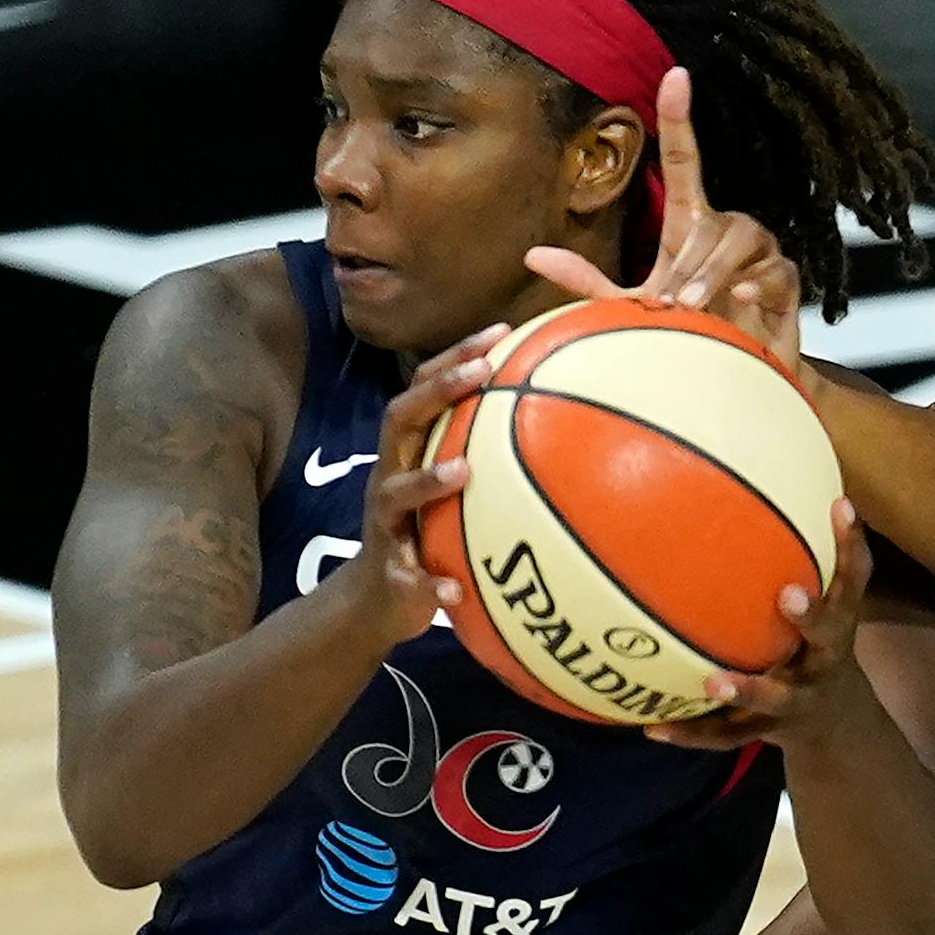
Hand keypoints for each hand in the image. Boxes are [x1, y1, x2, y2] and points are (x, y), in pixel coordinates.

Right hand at [344, 321, 508, 652]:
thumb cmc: (426, 533)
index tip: (501, 333)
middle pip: (399, 420)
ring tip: (463, 470)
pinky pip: (407, 578)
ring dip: (426, 479)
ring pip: (393, 494)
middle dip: (438, 390)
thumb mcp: (452, 490)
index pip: (424, 390)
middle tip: (482, 373)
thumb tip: (559, 424)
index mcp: (408, 454)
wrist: (374, 601)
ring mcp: (385, 525)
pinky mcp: (390, 575)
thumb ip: (487, 455)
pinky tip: (456, 592)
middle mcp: (389, 478)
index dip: (456, 358)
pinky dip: (431, 585)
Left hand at [525, 67, 804, 372]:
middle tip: (668, 304)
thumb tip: (531, 252)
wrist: (734, 379)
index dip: (679, 119)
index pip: (683, 161)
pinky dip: (755, 283)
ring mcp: (759, 255)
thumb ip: (585, 281)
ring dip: (712, 270)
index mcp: (687, 228)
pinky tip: (740, 299)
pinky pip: (774, 268)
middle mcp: (724, 231)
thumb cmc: (684, 339)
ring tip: (694, 306)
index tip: (675, 76)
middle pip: (708, 219)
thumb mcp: (628, 310)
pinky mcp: (784, 282)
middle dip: (687, 260)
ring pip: (740, 237)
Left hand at [645, 498, 874, 754]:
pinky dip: (689, 730)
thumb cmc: (814, 641)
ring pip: (776, 696)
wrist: (836, 723)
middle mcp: (825, 658)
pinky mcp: (766, 728)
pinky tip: (651, 727)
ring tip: (710, 680)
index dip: (852, 542)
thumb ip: (793, 550)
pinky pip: (726, 733)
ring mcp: (798, 697)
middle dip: (810, 615)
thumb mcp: (821, 602)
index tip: (840, 505)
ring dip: (746, 688)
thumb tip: (746, 473)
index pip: (855, 577)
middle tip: (787, 595)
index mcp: (839, 622)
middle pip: (828, 636)